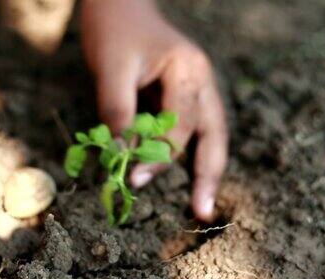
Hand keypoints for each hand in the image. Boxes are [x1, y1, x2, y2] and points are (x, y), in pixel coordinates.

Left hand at [81, 0, 227, 221]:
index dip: (158, 156)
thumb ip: (118, 112)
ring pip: (210, 136)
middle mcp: (201, 81)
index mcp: (188, 70)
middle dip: (207, 175)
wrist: (119, 5)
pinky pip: (194, 131)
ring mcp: (198, 89)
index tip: (133, 178)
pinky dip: (191, 156)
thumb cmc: (114, 32)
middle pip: (213, 135)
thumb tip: (121, 158)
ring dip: (206, 171)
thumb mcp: (111, 69)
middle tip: (202, 212)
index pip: (180, 125)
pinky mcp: (186, 96)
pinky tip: (191, 181)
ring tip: (202, 206)